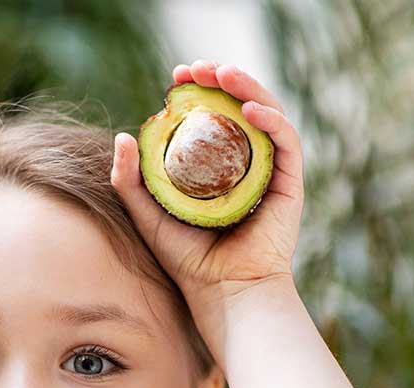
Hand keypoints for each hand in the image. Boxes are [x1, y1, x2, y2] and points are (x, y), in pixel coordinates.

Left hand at [110, 60, 303, 303]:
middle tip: (196, 68)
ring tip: (222, 74)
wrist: (222, 292)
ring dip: (247, 87)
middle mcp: (246, 163)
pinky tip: (249, 109)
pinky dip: (271, 119)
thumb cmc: (186, 260)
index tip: (177, 79)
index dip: (198, 92)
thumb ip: (131, 180)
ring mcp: (270, 171)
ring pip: (266, 114)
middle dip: (220, 81)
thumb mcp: (148, 214)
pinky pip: (285, 142)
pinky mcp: (289, 183)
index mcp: (218, 166)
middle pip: (240, 108)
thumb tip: (123, 135)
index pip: (212, 117)